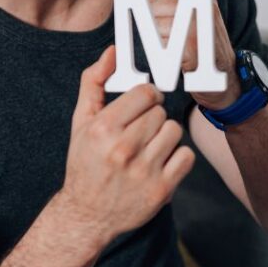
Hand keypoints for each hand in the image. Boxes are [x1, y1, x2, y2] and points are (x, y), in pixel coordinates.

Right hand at [58, 44, 195, 243]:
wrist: (86, 215)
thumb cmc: (85, 163)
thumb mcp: (81, 121)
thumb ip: (94, 82)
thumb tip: (112, 52)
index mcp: (103, 128)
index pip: (145, 93)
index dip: (147, 98)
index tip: (142, 107)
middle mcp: (122, 149)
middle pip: (161, 112)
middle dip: (152, 120)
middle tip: (140, 134)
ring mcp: (143, 170)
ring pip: (175, 132)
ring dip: (165, 138)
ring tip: (148, 149)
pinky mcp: (161, 189)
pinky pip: (186, 157)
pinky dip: (177, 159)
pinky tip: (160, 164)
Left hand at [143, 0, 240, 108]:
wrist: (229, 81)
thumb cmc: (204, 48)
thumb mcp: (186, 18)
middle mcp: (200, 0)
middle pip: (151, 2)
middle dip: (152, 21)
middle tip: (175, 38)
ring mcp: (197, 21)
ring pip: (152, 23)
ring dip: (158, 41)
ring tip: (180, 50)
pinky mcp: (192, 44)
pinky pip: (158, 44)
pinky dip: (164, 56)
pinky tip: (182, 61)